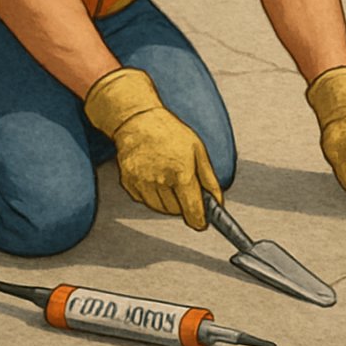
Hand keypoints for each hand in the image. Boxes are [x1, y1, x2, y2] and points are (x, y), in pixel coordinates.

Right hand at [84, 68, 220, 229]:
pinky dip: (153, 195)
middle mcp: (160, 180)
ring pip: (159, 208)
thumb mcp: (198, 151)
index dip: (199, 220)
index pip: (192, 209)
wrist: (139, 122)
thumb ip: (209, 180)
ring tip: (170, 180)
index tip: (202, 224)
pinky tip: (155, 177)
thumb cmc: (171, 133)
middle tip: (186, 190)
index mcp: (181, 172)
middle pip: (175, 211)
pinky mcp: (128, 184)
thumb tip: (217, 201)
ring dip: (169, 202)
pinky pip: (144, 200)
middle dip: (184, 206)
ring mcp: (141, 183)